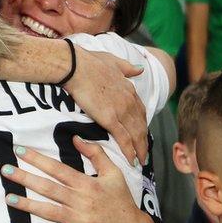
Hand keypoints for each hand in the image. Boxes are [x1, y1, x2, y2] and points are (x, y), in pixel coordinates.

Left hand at [0, 136, 148, 222]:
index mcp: (87, 184)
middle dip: (26, 178)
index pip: (57, 169)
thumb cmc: (121, 201)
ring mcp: (79, 221)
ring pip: (49, 211)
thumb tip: (76, 138)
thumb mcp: (114, 173)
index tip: (20, 151)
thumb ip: (96, 154)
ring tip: (8, 198)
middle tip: (5, 170)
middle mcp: (80, 201)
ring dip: (28, 206)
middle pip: (48, 188)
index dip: (38, 159)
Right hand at [62, 47, 147, 165]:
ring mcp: (121, 110)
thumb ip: (127, 67)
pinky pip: (124, 139)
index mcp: (129, 89)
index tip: (142, 132)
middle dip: (144, 141)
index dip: (142, 123)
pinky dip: (130, 151)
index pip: (140, 110)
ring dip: (140, 149)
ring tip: (141, 161)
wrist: (76, 66)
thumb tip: (140, 69)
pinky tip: (132, 160)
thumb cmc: (89, 62)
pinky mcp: (110, 119)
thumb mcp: (113, 61)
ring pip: (136, 134)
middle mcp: (129, 101)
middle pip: (141, 125)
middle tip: (144, 153)